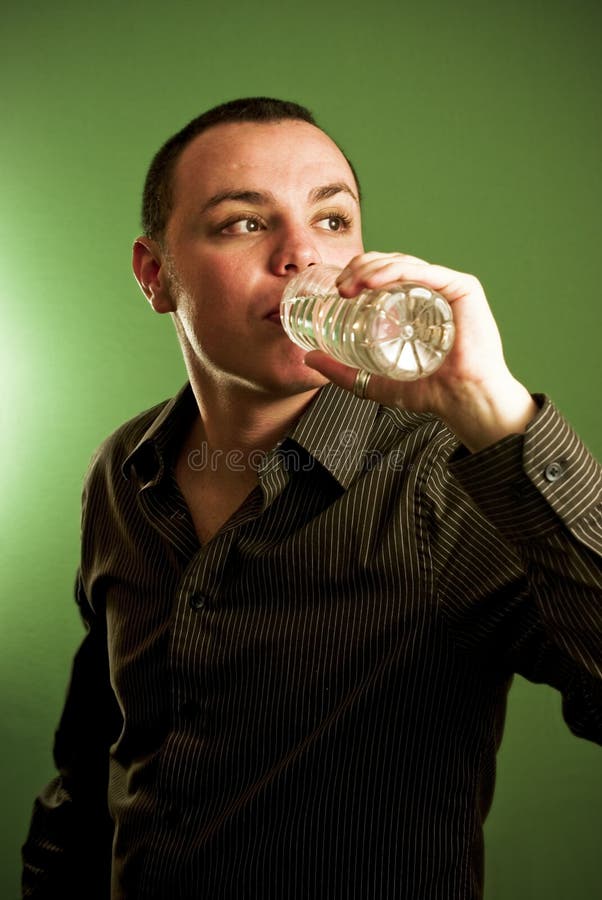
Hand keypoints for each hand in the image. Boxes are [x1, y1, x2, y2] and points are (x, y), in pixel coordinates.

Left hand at [303, 252, 537, 450]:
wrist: (463, 402)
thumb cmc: (430, 392)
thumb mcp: (375, 382)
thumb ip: (343, 372)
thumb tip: (309, 358)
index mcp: (413, 303)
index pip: (382, 276)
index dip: (357, 274)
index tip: (336, 290)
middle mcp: (430, 291)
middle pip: (389, 265)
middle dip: (359, 268)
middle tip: (339, 288)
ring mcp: (447, 287)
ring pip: (403, 263)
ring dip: (371, 267)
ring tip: (350, 284)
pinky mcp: (462, 287)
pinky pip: (424, 271)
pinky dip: (396, 270)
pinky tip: (374, 279)